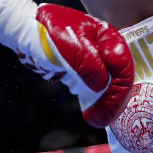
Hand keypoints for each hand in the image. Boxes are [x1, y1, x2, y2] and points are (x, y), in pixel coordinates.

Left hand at [0, 0, 132, 126]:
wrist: (29, 31)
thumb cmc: (49, 32)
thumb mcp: (70, 45)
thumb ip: (88, 63)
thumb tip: (102, 85)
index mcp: (107, 37)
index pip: (123, 62)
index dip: (120, 84)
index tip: (109, 99)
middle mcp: (107, 51)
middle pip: (120, 78)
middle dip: (114, 100)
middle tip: (102, 119)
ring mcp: (98, 63)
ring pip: (110, 87)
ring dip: (107, 105)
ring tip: (96, 120)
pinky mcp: (87, 74)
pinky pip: (98, 90)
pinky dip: (98, 103)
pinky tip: (92, 115)